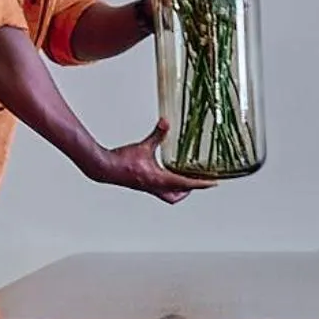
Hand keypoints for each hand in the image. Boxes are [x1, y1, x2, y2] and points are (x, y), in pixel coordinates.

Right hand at [94, 121, 213, 202]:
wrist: (105, 168)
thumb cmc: (122, 161)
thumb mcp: (143, 146)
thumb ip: (157, 135)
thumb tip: (166, 122)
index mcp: (158, 179)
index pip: (185, 183)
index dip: (201, 183)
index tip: (213, 183)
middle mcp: (155, 187)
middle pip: (178, 196)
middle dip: (190, 190)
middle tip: (199, 181)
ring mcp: (149, 188)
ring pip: (169, 196)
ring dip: (178, 190)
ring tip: (185, 179)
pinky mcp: (143, 185)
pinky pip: (159, 189)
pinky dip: (167, 184)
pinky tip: (165, 173)